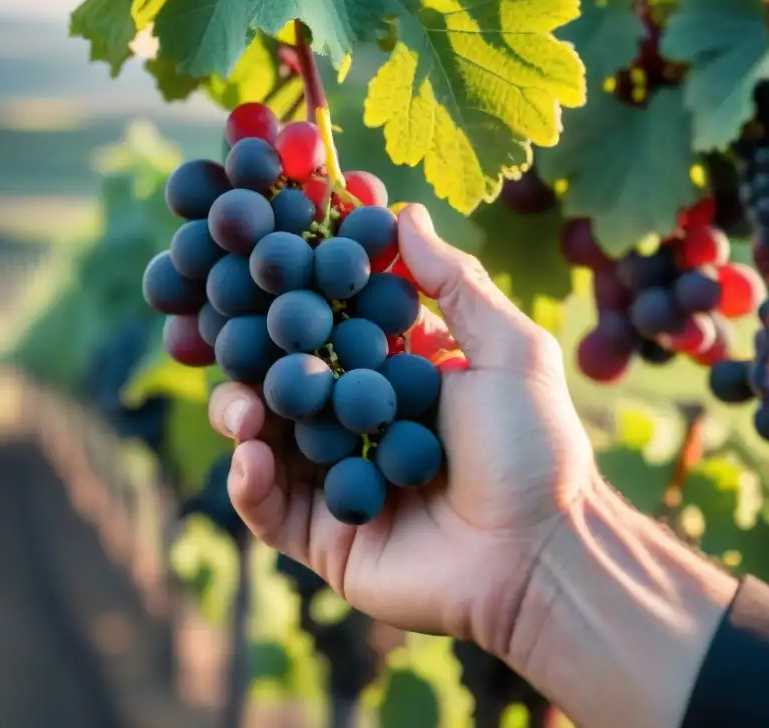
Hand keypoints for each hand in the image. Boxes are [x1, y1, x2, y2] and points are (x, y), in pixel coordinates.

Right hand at [208, 203, 595, 653]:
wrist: (543, 556)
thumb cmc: (537, 448)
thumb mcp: (509, 351)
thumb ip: (455, 283)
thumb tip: (405, 213)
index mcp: (393, 374)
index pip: (331, 323)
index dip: (299, 287)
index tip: (268, 248)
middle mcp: (356, 420)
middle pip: (284, 376)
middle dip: (251, 353)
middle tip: (225, 328)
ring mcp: (334, 477)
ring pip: (265, 437)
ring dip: (239, 414)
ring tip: (243, 410)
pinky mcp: (323, 534)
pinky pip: (267, 507)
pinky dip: (247, 483)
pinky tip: (251, 460)